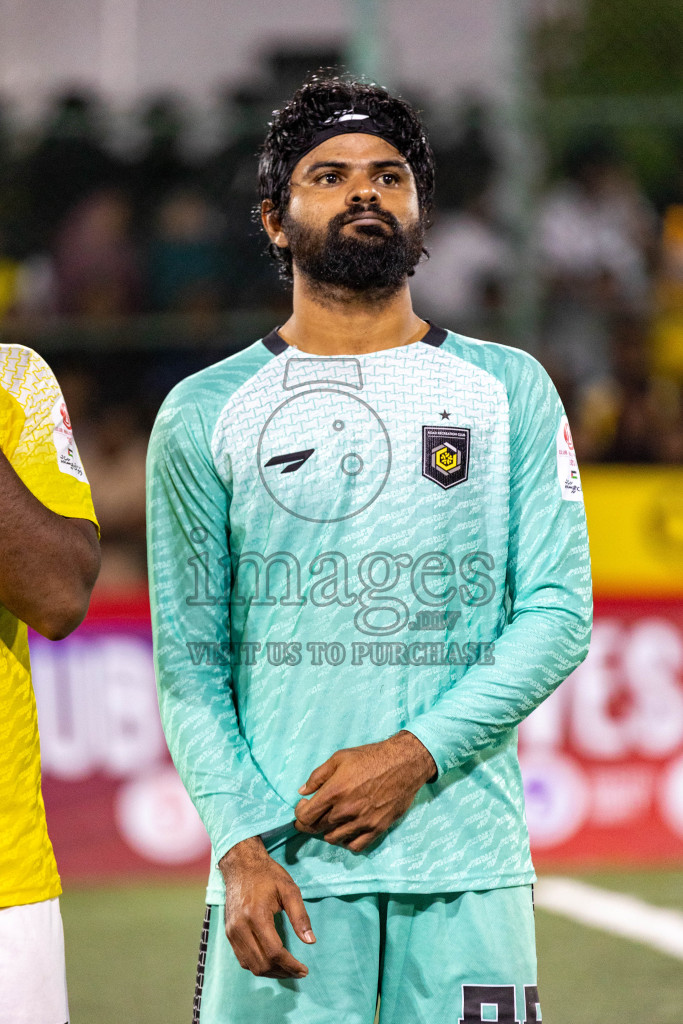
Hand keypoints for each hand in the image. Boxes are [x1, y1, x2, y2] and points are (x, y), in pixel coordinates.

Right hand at [219, 836, 315, 978]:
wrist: (241, 865)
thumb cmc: (268, 875)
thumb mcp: (289, 889)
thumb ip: (300, 916)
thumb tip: (311, 941)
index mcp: (256, 915)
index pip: (274, 952)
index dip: (291, 965)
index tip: (304, 969)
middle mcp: (240, 927)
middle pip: (262, 963)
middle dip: (282, 971)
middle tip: (299, 970)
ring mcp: (232, 931)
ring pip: (251, 965)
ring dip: (270, 972)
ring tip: (287, 969)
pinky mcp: (229, 933)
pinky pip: (242, 958)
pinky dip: (258, 965)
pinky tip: (271, 962)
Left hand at [294, 731, 436, 851]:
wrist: (402, 763)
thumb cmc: (370, 757)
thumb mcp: (339, 758)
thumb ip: (318, 776)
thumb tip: (302, 792)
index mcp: (334, 792)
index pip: (305, 816)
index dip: (299, 813)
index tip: (304, 805)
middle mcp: (345, 810)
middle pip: (316, 828)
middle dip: (310, 822)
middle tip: (315, 813)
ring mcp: (361, 821)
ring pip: (333, 839)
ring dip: (327, 831)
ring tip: (331, 820)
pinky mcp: (376, 828)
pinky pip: (355, 846)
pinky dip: (346, 842)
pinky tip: (346, 830)